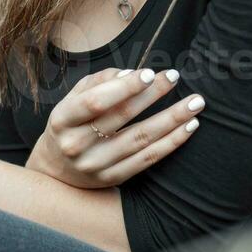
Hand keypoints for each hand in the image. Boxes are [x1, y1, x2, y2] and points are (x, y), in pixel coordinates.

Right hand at [26, 67, 204, 188]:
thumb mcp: (73, 97)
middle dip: (153, 95)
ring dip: (172, 120)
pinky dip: (172, 142)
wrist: (56, 171)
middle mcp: (77, 145)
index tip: (150, 73)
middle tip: (175, 76)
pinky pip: (148, 159)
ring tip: (195, 103)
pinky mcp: (113, 178)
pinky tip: (189, 126)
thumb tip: (131, 74)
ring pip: (140, 140)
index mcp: (62, 120)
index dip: (124, 88)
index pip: (96, 102)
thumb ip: (100, 82)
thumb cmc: (70, 123)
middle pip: (122, 118)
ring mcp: (96, 165)